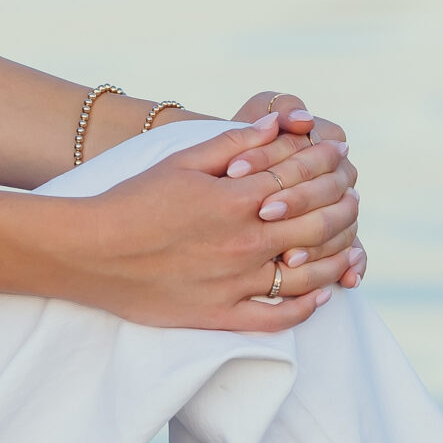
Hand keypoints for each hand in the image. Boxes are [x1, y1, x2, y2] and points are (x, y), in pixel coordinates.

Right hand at [63, 118, 359, 332]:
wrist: (88, 251)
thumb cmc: (132, 199)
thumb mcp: (181, 160)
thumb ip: (235, 141)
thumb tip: (280, 124)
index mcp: (234, 199)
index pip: (301, 179)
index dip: (327, 164)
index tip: (341, 155)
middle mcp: (243, 242)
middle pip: (316, 226)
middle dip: (343, 208)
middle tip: (353, 198)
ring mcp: (234, 283)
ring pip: (308, 275)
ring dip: (338, 258)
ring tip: (351, 246)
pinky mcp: (219, 315)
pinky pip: (276, 318)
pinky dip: (306, 307)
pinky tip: (321, 295)